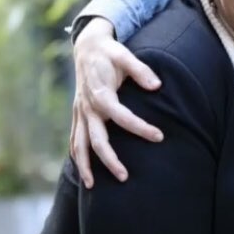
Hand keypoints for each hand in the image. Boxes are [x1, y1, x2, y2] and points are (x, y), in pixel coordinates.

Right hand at [70, 17, 162, 186]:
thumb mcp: (125, 55)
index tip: (159, 136)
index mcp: (101, 93)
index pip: (122, 116)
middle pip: (96, 140)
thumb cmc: (110, 53)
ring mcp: (80, 112)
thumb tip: (157, 85)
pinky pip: (74, 139)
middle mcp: (88, 107)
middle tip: (125, 177)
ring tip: (92, 186)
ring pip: (79, 145)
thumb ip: (141, 70)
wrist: (87, 46)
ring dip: (85, 166)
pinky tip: (83, 171)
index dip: (140, 128)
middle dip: (109, 160)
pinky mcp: (77, 114)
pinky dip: (76, 155)